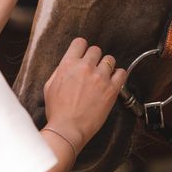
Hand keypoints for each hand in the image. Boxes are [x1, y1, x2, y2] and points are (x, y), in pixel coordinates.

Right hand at [43, 38, 126, 153]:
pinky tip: (114, 81)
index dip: (82, 48)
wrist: (67, 128)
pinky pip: (121, 73)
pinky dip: (119, 75)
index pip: (80, 42)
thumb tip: (69, 63)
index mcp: (68, 64)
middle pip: (96, 50)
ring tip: (103, 76)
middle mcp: (85, 67)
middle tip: (93, 69)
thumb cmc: (57, 111)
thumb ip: (60, 70)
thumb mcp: (50, 85)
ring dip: (107, 66)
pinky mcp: (111, 89)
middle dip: (94, 58)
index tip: (84, 54)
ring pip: (110, 59)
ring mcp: (99, 77)